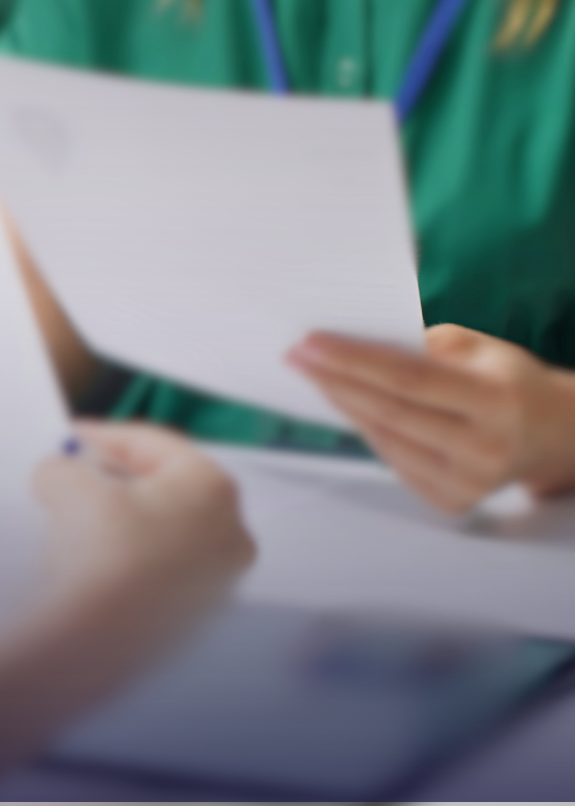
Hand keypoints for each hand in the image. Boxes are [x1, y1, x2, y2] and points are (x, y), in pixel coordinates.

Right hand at [31, 421, 254, 614]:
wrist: (97, 639)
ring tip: (78, 523)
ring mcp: (217, 580)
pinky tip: (92, 564)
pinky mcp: (195, 616)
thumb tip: (61, 475)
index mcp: (212, 487)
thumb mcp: (67, 486)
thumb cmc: (104, 562)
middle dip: (117, 480)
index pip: (152, 443)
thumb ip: (64, 468)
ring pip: (164, 532)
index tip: (74, 439)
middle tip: (76, 477)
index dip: (103, 436)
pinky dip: (130, 561)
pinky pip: (160, 572)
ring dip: (124, 522)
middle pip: (165, 488)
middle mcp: (229, 533)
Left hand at [290, 325, 574, 513]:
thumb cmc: (509, 381)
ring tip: (312, 376)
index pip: (408, 379)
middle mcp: (484, 448)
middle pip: (389, 412)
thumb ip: (425, 344)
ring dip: (343, 406)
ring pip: (385, 440)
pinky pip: (394, 461)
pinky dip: (366, 431)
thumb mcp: (482, 349)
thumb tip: (355, 341)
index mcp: (496, 401)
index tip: (310, 342)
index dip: (353, 361)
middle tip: (295, 356)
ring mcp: (469, 484)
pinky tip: (346, 406)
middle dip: (335, 381)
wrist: (554, 435)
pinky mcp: (453, 503)